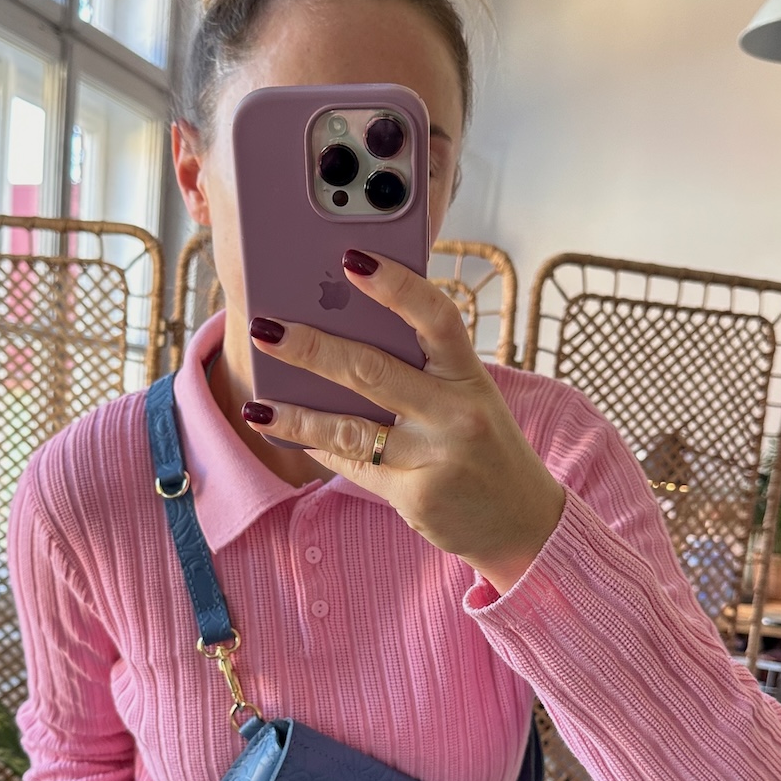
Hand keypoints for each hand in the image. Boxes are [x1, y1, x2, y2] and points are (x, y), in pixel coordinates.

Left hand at [243, 250, 566, 591]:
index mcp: (470, 375)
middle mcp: (457, 412)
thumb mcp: (466, 398)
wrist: (522, 521)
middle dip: (312, 348)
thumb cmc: (482, 446)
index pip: (436, 316)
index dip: (395, 284)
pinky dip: (320, 449)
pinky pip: (354, 467)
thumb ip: (421, 371)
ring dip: (296, 415)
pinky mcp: (415, 497)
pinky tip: (289, 435)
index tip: (350, 258)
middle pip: (373, 370)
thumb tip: (340, 336)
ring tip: (257, 406)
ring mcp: (436, 457)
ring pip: (351, 429)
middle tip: (265, 329)